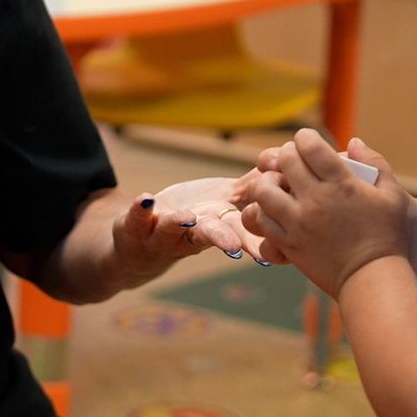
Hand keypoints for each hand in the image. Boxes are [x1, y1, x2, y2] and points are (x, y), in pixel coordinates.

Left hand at [110, 177, 271, 279]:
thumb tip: (282, 167)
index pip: (238, 232)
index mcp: (215, 227)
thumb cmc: (189, 220)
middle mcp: (190, 236)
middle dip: (221, 239)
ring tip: (187, 218)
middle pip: (208, 236)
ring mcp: (160, 234)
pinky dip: (140, 210)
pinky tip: (145, 198)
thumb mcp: (220, 206)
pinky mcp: (134, 227)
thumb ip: (248, 189)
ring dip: (178, 224)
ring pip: (171, 231)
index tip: (273, 249)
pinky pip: (136, 219)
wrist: (139, 247)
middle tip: (235, 247)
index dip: (254, 240)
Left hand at [242, 130, 411, 295]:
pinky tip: (273, 211)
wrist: (373, 277)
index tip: (308, 142)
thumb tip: (353, 141)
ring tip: (276, 186)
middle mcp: (316, 199)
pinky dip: (261, 212)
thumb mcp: (392, 195)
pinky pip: (261, 221)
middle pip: (285, 161)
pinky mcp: (288, 244)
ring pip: (263, 190)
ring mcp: (299, 222)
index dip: (305, 138)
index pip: (309, 145)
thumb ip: (375, 163)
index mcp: (341, 183)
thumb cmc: (387, 235)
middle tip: (292, 162)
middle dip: (286, 155)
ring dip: (266, 182)